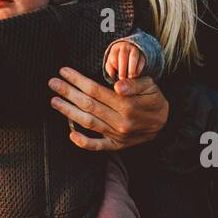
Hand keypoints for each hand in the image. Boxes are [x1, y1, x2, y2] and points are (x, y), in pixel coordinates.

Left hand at [48, 66, 169, 150]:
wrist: (165, 122)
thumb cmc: (153, 99)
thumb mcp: (150, 85)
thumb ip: (133, 84)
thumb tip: (117, 85)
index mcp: (127, 105)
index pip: (96, 90)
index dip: (78, 80)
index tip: (64, 72)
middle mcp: (120, 121)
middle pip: (88, 105)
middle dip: (68, 92)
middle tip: (53, 83)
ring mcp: (117, 135)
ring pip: (88, 122)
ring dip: (68, 112)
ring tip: (54, 101)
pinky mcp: (117, 145)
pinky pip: (98, 146)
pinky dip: (84, 142)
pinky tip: (71, 134)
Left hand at [104, 39, 146, 83]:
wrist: (129, 51)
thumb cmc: (117, 59)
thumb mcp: (111, 63)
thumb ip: (110, 68)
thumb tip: (112, 74)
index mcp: (116, 48)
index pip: (114, 56)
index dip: (114, 66)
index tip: (114, 75)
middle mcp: (125, 47)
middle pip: (123, 55)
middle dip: (122, 67)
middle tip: (122, 78)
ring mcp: (134, 49)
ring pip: (133, 56)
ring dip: (131, 67)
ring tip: (130, 77)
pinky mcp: (142, 55)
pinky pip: (141, 60)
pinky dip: (138, 68)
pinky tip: (136, 75)